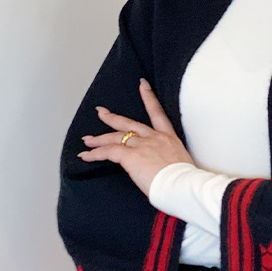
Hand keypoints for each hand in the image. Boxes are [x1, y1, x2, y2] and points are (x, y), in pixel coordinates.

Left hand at [77, 79, 194, 196]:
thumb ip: (168, 162)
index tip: (143, 85)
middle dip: (113, 118)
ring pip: (115, 138)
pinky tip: (86, 156)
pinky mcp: (130, 156)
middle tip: (102, 112)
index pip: (158, 113)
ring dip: (99, 139)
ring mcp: (141, 145)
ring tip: (88, 140)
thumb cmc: (185, 181)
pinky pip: (107, 152)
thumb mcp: (182, 165)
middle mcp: (154, 138)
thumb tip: (162, 169)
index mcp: (169, 138)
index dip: (149, 98)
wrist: (183, 185)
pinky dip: (94, 154)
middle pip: (129, 124)